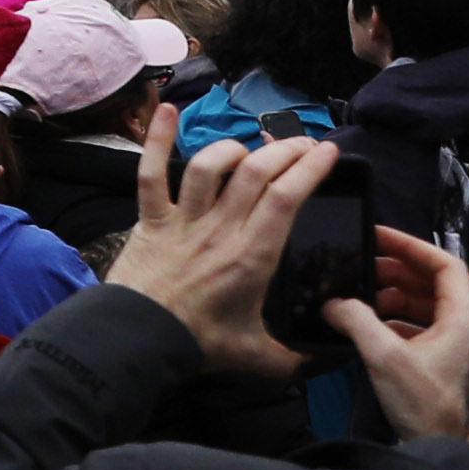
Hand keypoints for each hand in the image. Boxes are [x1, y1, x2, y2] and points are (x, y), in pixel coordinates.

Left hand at [108, 132, 334, 378]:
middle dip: (285, 151)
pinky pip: (150, 173)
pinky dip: (156, 140)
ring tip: (253, 147)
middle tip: (306, 144)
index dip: (310, 170)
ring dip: (234, 149)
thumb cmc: (199, 346)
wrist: (137, 342)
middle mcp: (219, 230)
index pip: (287, 199)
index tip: (328, 153)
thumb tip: (332, 353)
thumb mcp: (261, 359)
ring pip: (208, 167)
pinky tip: (166, 110)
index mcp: (253, 257)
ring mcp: (182, 221)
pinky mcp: (150, 219)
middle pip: (255, 174)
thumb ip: (298, 356)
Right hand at [324, 221, 468, 442]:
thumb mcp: (385, 356)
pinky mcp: (439, 359)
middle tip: (361, 265)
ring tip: (360, 294)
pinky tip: (367, 322)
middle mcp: (464, 325)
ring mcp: (453, 343)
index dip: (411, 246)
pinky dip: (392, 316)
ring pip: (424, 302)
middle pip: (433, 281)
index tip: (378, 237)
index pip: (445, 264)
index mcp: (463, 317)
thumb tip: (333, 302)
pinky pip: (417, 323)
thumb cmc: (424, 405)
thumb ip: (356, 320)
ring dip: (391, 293)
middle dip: (395, 269)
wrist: (438, 446)